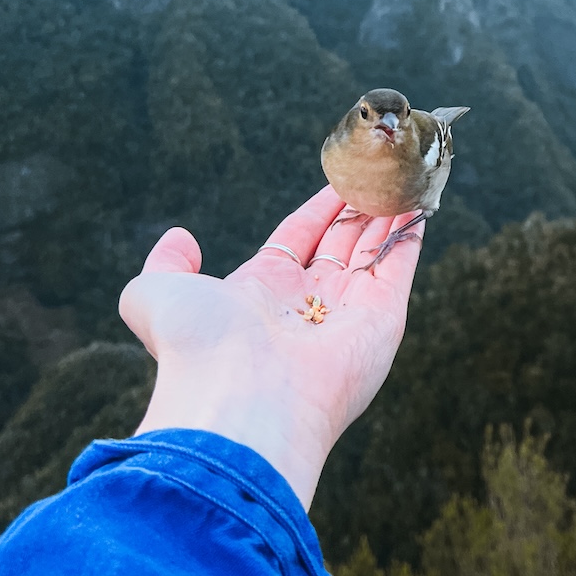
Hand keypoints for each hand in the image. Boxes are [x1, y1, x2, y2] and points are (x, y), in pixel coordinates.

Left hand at [119, 187, 423, 509]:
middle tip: (378, 173)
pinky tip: (418, 203)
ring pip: (374, 252)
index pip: (299, 237)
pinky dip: (410, 235)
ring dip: (389, 215)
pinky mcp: (382, 321)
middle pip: (341, 243)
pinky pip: (399, 266)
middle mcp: (308, 304)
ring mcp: (347, 313)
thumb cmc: (197, 348)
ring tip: (402, 178)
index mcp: (262, 293)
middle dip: (360, 210)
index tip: (339, 179)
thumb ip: (166, 264)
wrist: (238, 401)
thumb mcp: (157, 293)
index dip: (320, 208)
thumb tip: (179, 237)